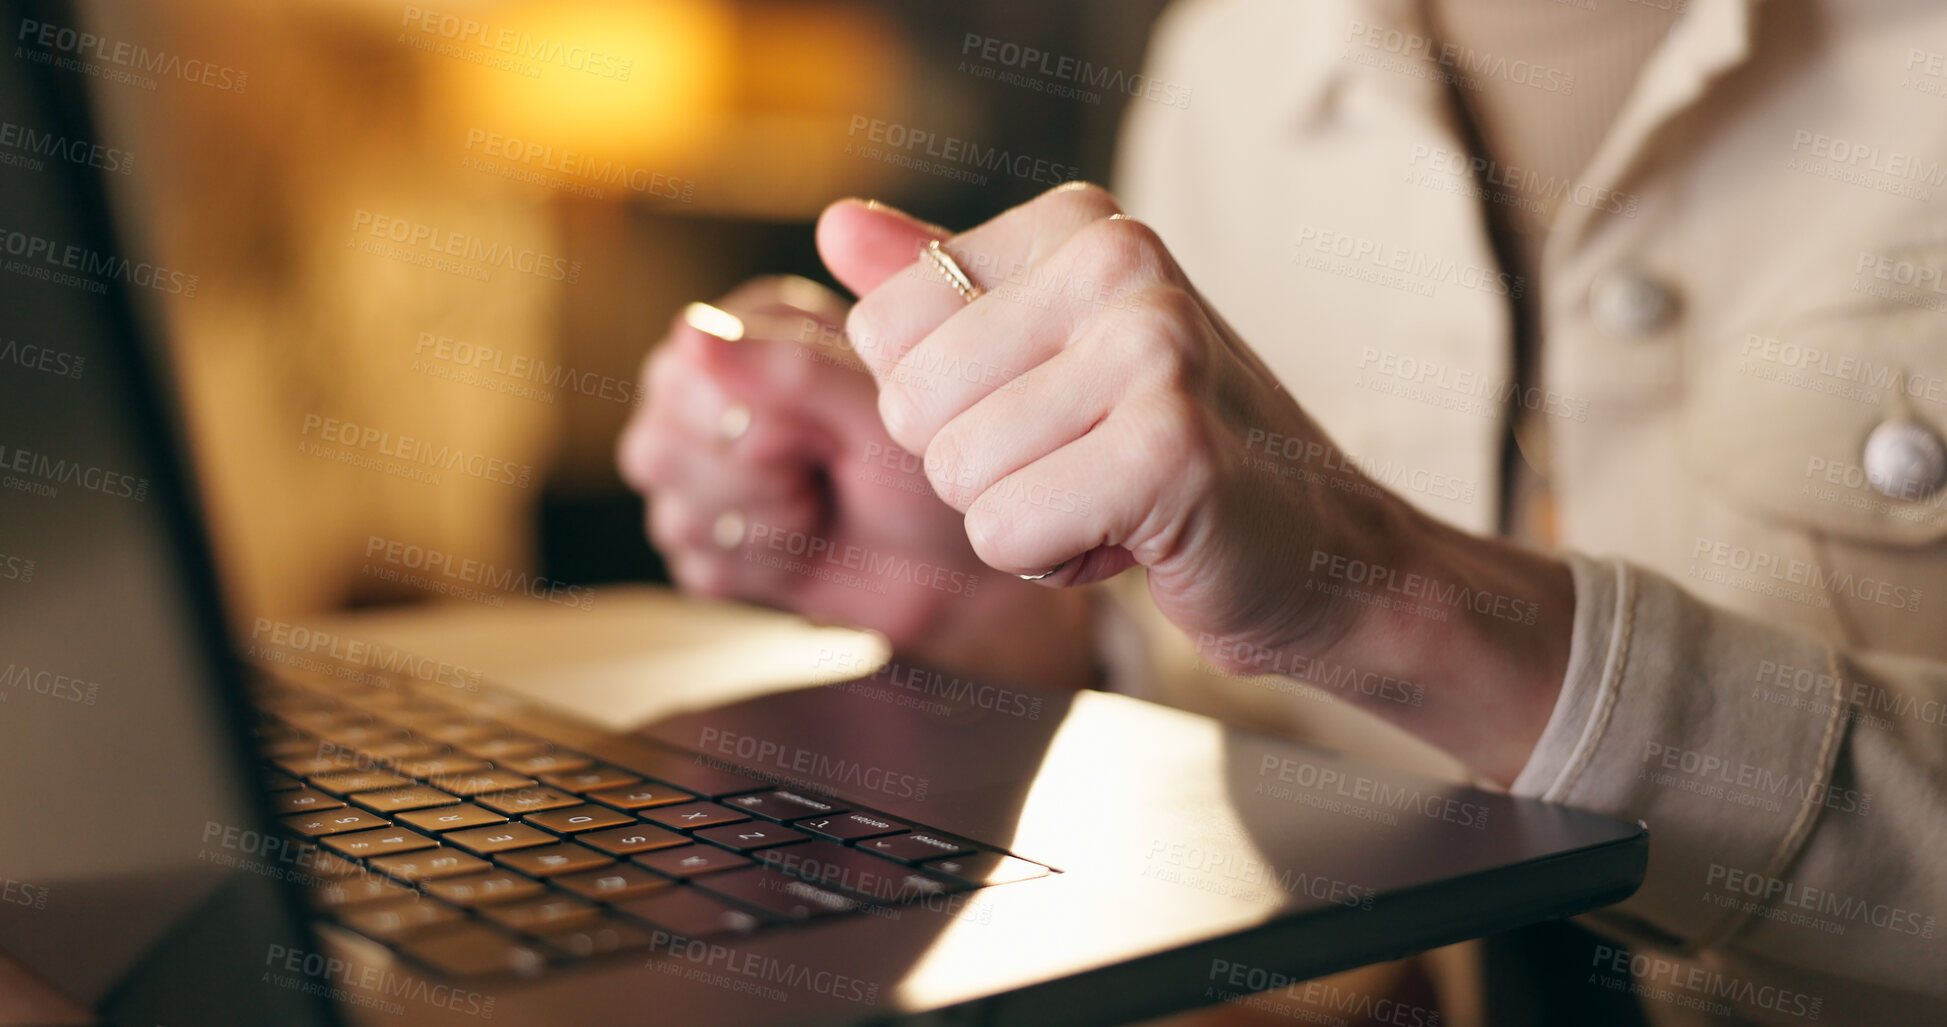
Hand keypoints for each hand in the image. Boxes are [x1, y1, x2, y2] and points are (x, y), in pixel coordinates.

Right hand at [616, 275, 1098, 690]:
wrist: (964, 560)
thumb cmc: (935, 464)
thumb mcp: (880, 408)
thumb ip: (793, 364)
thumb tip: (691, 333)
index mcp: (752, 327)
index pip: (681, 371)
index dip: (751, 419)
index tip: (820, 434)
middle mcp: (712, 390)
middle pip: (655, 445)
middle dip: (749, 479)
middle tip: (820, 476)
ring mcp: (702, 467)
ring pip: (670, 513)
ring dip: (762, 524)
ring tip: (819, 508)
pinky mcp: (713, 540)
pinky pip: (697, 568)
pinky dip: (764, 568)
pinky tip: (808, 548)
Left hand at [815, 185, 1574, 783]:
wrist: (1316, 552)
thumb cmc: (1172, 453)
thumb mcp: (1049, 354)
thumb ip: (942, 290)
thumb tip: (836, 227)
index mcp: (1081, 224)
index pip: (886, 326)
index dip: (945, 406)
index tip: (1047, 413)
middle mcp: (1120, 260)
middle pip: (911, 405)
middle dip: (977, 472)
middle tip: (1082, 467)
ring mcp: (1153, 346)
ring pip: (955, 474)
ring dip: (1021, 522)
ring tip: (1112, 501)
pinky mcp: (1170, 446)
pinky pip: (1005, 530)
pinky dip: (1051, 563)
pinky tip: (1133, 538)